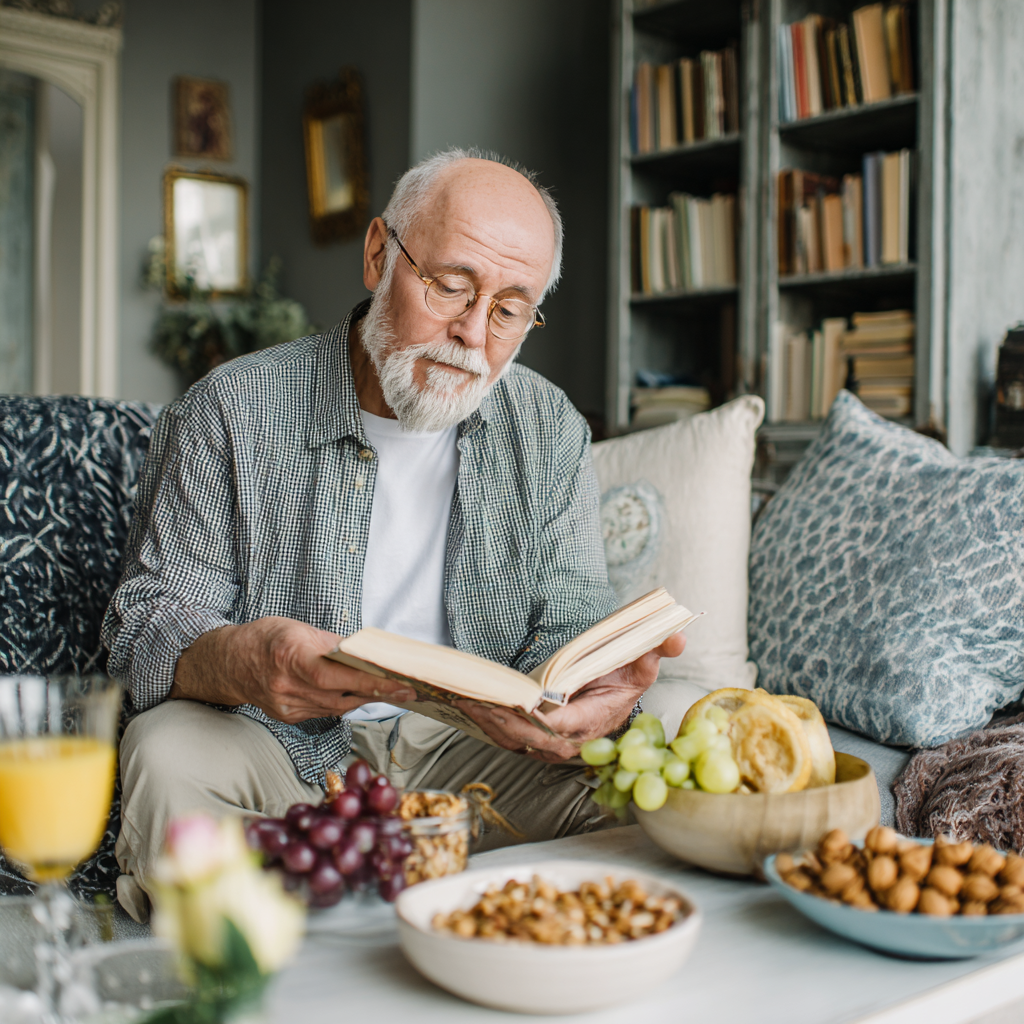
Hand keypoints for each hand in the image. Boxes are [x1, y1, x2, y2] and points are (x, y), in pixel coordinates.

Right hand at [170, 616, 416, 724]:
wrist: (231, 663)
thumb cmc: (268, 638)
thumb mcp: (300, 629)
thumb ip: (333, 645)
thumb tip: (366, 655)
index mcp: (291, 657)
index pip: (340, 676)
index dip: (373, 682)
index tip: (401, 684)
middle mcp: (288, 686)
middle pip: (343, 695)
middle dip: (378, 692)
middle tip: (408, 689)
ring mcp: (288, 706)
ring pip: (338, 707)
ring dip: (365, 698)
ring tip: (391, 690)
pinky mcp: (289, 717)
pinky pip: (326, 711)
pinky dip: (344, 702)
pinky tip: (359, 694)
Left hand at [463, 632, 685, 761]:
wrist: (612, 701)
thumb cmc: (622, 681)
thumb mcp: (641, 665)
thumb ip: (655, 650)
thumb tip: (676, 635)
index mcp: (591, 722)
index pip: (565, 726)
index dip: (544, 718)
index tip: (524, 704)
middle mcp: (568, 740)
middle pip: (531, 738)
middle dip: (503, 721)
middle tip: (477, 701)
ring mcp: (548, 743)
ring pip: (514, 740)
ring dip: (488, 723)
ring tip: (464, 700)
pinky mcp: (534, 739)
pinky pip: (507, 736)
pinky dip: (487, 723)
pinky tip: (468, 704)